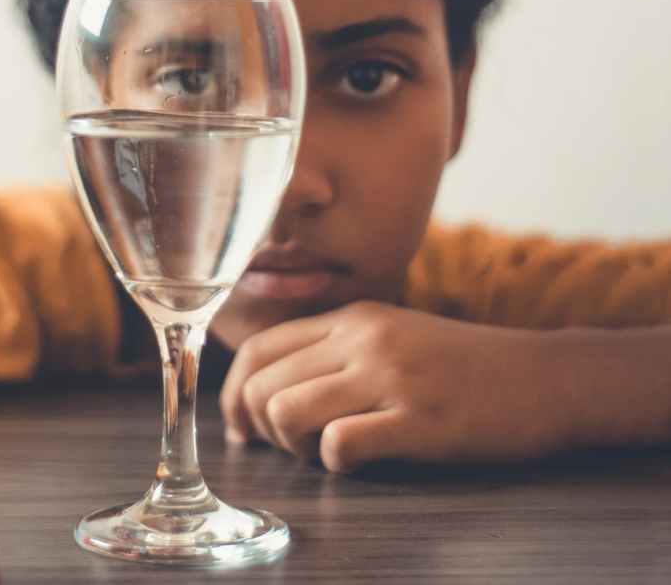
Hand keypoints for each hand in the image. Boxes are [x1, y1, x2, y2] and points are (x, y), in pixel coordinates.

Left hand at [220, 301, 559, 470]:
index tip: (243, 427)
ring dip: (292, 446)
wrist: (543, 377)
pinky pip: (340, 445)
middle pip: (264, 384)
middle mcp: (363, 338)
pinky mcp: (419, 419)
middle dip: (262, 427)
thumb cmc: (462, 364)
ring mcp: (390, 375)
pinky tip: (360, 459)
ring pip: (287, 410)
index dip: (236, 392)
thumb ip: (336, 350)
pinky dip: (336, 463)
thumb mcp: (393, 335)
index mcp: (352, 317)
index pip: (260, 347)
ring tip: (323, 451)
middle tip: (291, 447)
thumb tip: (269, 393)